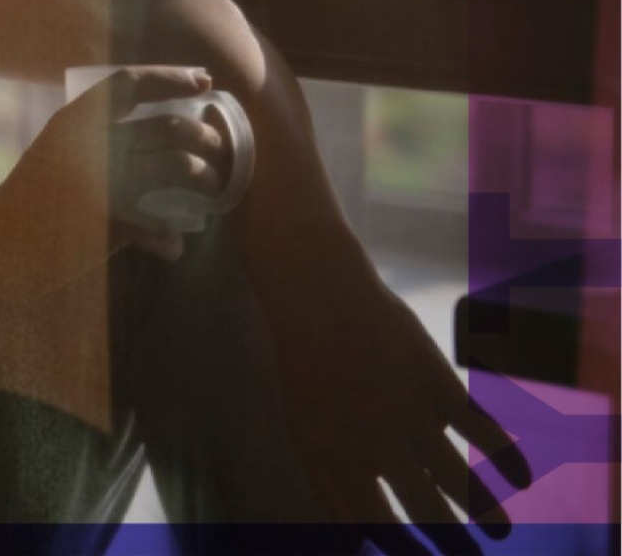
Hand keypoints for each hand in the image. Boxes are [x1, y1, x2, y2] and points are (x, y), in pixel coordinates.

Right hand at [0, 65, 227, 274]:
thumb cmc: (27, 196)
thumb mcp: (54, 149)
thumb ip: (91, 138)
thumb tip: (149, 133)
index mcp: (76, 120)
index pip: (131, 82)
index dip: (171, 77)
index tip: (203, 80)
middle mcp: (93, 143)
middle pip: (171, 125)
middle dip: (207, 136)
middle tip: (218, 148)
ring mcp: (104, 183)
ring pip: (180, 167)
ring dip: (204, 179)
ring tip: (207, 189)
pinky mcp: (110, 224)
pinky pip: (161, 227)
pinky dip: (171, 238)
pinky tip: (172, 246)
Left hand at [269, 267, 530, 554]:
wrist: (318, 294)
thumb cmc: (306, 363)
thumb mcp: (302, 427)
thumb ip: (328, 483)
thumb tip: (351, 541)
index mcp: (331, 457)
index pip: (374, 525)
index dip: (402, 550)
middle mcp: (374, 444)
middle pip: (424, 512)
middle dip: (451, 544)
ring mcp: (409, 415)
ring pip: (459, 482)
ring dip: (486, 513)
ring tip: (501, 535)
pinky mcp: (438, 384)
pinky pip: (483, 430)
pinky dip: (508, 457)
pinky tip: (522, 478)